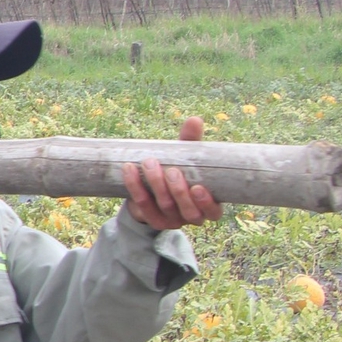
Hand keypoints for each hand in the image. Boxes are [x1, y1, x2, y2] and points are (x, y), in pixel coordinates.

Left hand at [121, 116, 222, 230]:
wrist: (153, 189)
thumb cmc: (180, 169)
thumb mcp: (188, 158)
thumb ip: (192, 142)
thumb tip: (194, 120)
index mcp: (208, 206)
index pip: (213, 212)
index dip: (206, 203)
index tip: (198, 187)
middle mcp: (191, 217)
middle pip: (186, 210)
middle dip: (178, 190)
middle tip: (171, 170)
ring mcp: (170, 220)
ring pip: (164, 206)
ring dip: (155, 185)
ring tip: (149, 164)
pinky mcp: (150, 218)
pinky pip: (141, 205)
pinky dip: (134, 186)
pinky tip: (129, 170)